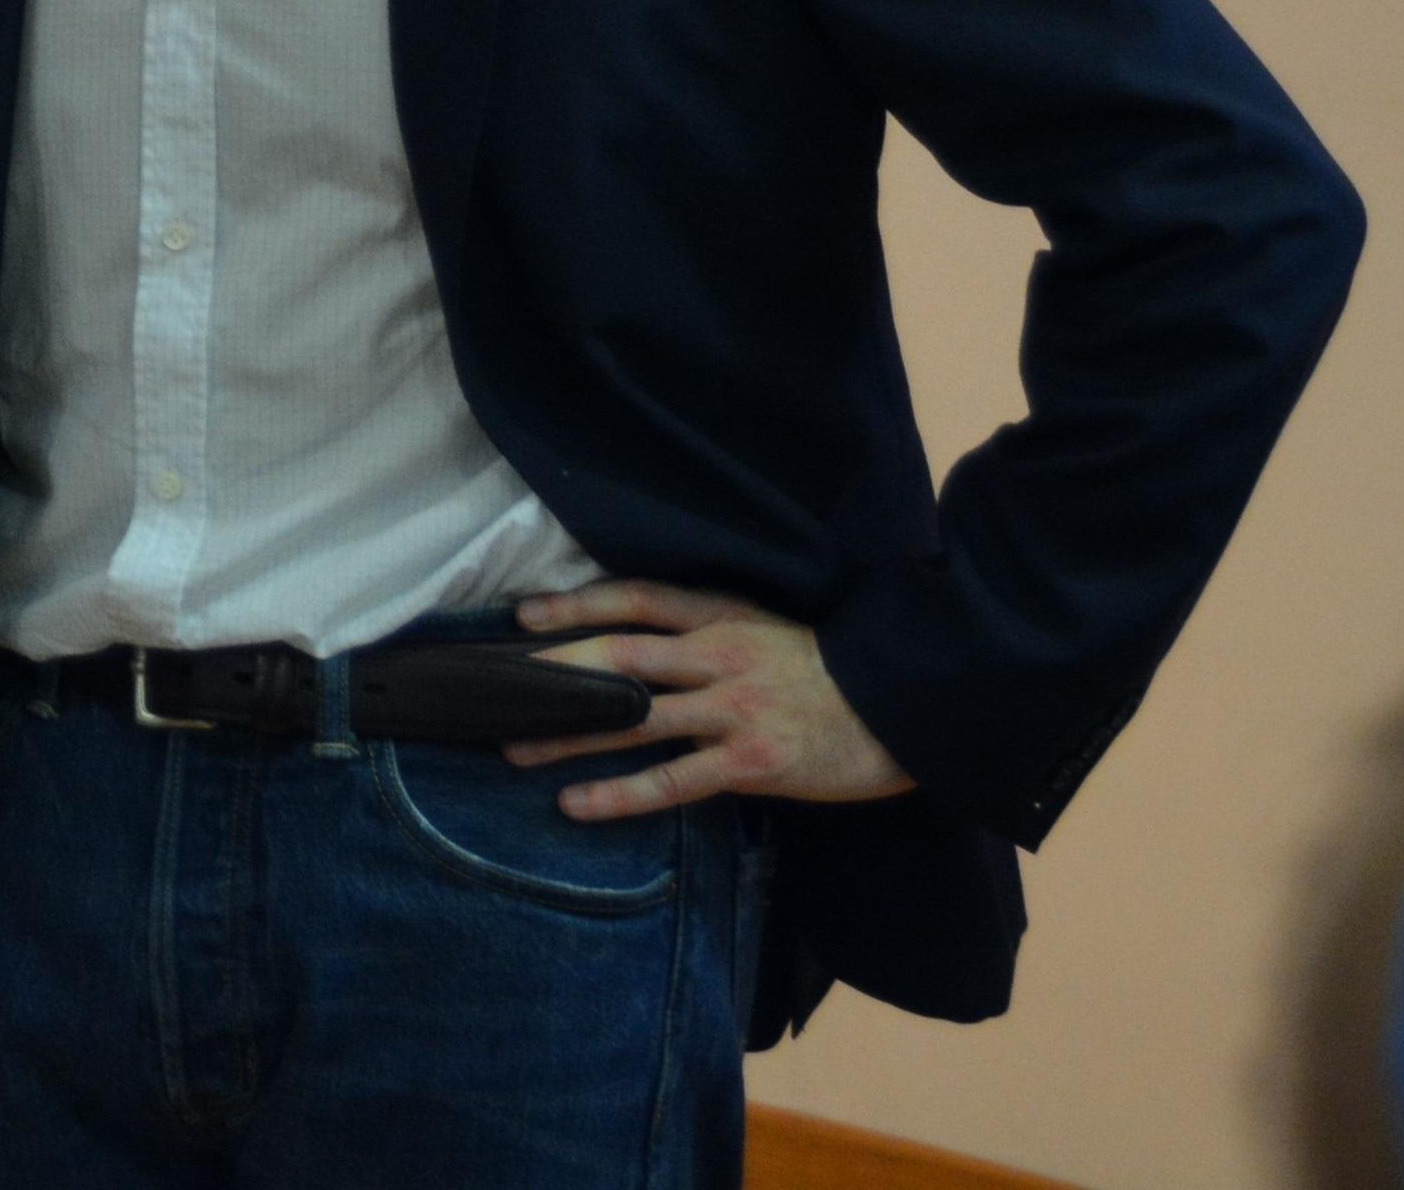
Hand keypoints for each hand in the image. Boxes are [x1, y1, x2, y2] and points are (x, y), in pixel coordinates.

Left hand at [512, 580, 915, 819]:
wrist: (909, 708)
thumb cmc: (836, 673)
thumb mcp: (770, 631)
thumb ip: (712, 633)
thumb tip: (644, 645)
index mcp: (724, 616)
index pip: (636, 600)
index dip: (577, 605)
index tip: (524, 617)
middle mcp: (719, 656)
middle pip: (617, 654)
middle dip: (552, 671)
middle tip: (495, 685)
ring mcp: (733, 709)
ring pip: (631, 716)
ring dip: (567, 732)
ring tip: (512, 745)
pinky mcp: (750, 762)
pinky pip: (671, 780)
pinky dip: (618, 794)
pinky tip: (575, 804)